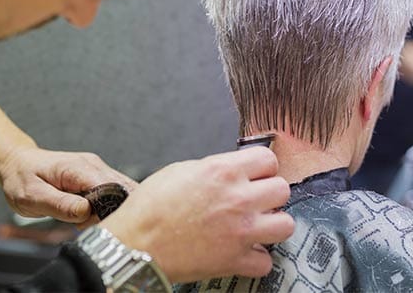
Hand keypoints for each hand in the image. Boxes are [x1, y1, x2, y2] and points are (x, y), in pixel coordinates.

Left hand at [0, 146, 136, 223]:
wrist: (17, 164)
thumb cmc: (21, 178)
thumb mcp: (32, 196)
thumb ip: (60, 205)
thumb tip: (86, 212)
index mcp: (78, 168)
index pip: (111, 189)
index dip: (108, 210)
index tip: (91, 224)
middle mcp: (93, 165)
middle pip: (123, 192)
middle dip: (112, 213)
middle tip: (86, 225)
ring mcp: (97, 170)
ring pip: (122, 194)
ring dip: (110, 212)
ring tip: (84, 220)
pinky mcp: (96, 177)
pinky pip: (113, 194)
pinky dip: (107, 208)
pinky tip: (89, 216)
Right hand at [102, 147, 293, 282]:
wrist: (135, 243)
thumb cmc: (148, 208)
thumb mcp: (177, 171)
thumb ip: (211, 169)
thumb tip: (230, 172)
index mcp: (221, 171)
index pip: (267, 160)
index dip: (261, 168)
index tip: (255, 175)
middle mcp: (237, 199)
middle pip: (282, 190)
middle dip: (269, 194)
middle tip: (254, 200)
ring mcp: (240, 232)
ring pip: (286, 225)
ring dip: (271, 225)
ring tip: (255, 226)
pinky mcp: (235, 260)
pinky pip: (266, 261)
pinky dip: (255, 258)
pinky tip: (241, 251)